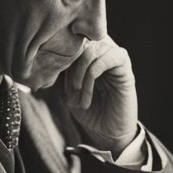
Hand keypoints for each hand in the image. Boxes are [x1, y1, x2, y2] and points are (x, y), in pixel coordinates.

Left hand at [61, 35, 138, 154]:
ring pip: (93, 48)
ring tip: (77, 92)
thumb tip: (47, 57)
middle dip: (70, 65)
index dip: (60, 53)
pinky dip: (92, 73)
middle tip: (68, 87)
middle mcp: (103, 51)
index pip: (73, 39)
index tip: (53, 74)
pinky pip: (109, 57)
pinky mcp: (125, 67)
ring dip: (80, 72)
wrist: (108, 132)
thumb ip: (62, 72)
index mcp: (89, 55)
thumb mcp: (68, 90)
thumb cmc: (89, 112)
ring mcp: (115, 57)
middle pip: (82, 41)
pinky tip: (86, 90)